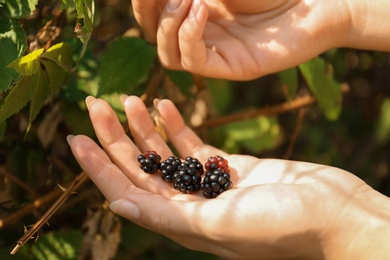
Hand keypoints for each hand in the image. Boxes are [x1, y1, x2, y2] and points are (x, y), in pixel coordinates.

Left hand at [67, 95, 389, 258]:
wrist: (334, 214)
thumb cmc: (284, 227)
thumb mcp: (221, 225)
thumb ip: (169, 217)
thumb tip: (116, 204)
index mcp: (182, 224)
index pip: (127, 192)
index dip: (99, 167)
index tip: (77, 138)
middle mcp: (190, 206)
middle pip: (141, 168)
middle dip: (115, 138)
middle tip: (95, 104)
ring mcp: (209, 184)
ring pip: (165, 153)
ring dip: (144, 127)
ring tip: (126, 99)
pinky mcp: (228, 166)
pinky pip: (194, 144)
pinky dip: (177, 124)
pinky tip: (164, 104)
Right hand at [132, 0, 349, 79]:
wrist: (312, 4)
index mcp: (195, 12)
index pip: (152, 13)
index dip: (142, 1)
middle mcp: (200, 34)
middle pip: (153, 35)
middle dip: (148, 11)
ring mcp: (214, 53)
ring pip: (167, 54)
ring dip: (167, 24)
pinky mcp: (229, 67)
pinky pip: (193, 61)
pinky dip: (188, 35)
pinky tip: (200, 9)